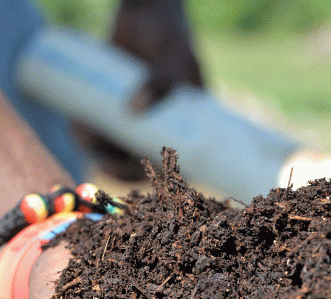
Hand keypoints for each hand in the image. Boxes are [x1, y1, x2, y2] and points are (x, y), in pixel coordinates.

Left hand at [73, 0, 203, 180]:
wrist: (146, 10)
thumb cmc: (169, 34)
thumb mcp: (172, 58)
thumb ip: (160, 81)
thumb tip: (134, 110)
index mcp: (183, 129)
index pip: (170, 166)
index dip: (150, 176)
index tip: (130, 171)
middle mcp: (159, 128)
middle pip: (137, 162)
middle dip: (115, 164)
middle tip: (99, 159)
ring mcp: (135, 117)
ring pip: (115, 146)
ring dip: (95, 148)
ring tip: (80, 131)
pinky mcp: (113, 104)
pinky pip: (99, 126)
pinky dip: (85, 130)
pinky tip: (75, 125)